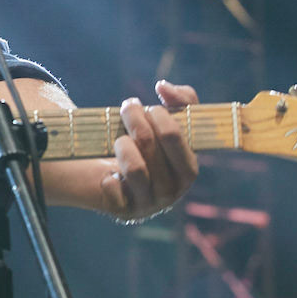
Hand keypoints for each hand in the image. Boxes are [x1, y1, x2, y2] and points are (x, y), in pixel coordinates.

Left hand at [99, 79, 198, 220]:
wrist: (111, 176)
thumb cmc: (146, 145)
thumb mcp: (166, 121)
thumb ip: (180, 99)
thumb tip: (164, 86)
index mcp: (188, 169)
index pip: (176, 137)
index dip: (160, 116)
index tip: (149, 107)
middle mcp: (172, 191)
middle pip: (150, 144)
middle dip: (135, 118)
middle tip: (128, 107)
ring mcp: (148, 203)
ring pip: (134, 167)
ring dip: (122, 144)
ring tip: (119, 139)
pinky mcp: (124, 211)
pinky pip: (114, 189)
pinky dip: (108, 177)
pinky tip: (108, 173)